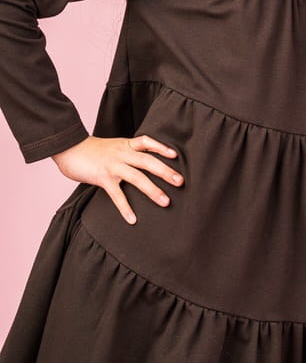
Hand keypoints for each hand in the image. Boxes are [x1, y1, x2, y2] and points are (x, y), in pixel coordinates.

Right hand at [52, 134, 183, 224]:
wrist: (68, 148)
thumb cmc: (92, 150)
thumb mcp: (113, 146)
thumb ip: (127, 153)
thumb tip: (143, 164)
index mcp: (125, 145)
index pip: (147, 142)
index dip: (162, 147)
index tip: (176, 155)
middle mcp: (122, 154)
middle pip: (148, 161)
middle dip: (165, 171)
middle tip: (181, 182)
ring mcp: (112, 165)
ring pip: (137, 177)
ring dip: (152, 190)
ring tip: (165, 202)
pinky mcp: (102, 177)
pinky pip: (116, 194)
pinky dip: (125, 207)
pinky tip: (133, 219)